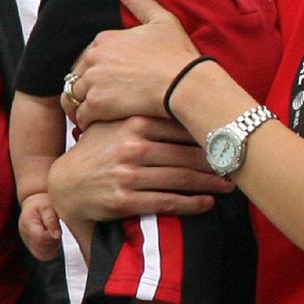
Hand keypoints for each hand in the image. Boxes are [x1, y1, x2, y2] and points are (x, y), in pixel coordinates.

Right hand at [18, 193, 62, 260]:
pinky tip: (53, 239)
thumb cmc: (42, 204)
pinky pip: (42, 255)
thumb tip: (56, 236)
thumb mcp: (48, 206)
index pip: (40, 239)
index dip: (52, 237)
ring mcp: (28, 242)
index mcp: (28, 224)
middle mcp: (25, 235)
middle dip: (53, 243)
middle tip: (56, 232)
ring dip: (52, 248)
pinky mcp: (32, 246)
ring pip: (42, 255)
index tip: (57, 230)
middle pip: (41, 250)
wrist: (35, 204)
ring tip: (54, 235)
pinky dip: (50, 251)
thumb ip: (51, 220)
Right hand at [48, 116, 232, 226]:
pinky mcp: (123, 200)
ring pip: (181, 179)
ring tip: (229, 185)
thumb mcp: (118, 124)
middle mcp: (132, 147)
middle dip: (217, 162)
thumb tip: (190, 100)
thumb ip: (148, 114)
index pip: (183, 128)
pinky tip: (206, 203)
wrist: (65, 184)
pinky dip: (191, 203)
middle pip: (187, 155)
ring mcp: (128, 174)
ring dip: (211, 183)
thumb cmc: (99, 150)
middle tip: (239, 164)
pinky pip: (166, 202)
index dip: (211, 135)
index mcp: (134, 123)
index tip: (232, 139)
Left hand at [67, 0, 198, 127]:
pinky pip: (80, 116)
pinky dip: (88, 121)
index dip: (102, 69)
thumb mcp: (162, 20)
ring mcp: (93, 81)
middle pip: (78, 75)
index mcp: (105, 38)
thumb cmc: (179, 55)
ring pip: (75, 96)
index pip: (90, 55)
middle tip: (111, 98)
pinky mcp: (96, 104)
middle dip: (90, 86)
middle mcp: (94, 57)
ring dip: (86, 104)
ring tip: (104, 112)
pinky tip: (104, 123)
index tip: (118, 80)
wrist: (186, 85)